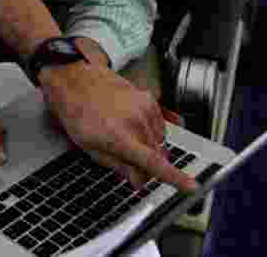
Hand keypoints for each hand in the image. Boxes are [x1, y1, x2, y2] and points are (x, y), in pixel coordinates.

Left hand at [39, 61, 197, 192]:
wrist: (75, 79)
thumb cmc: (77, 112)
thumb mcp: (90, 148)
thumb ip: (118, 166)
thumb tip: (138, 182)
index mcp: (120, 137)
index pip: (154, 163)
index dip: (175, 178)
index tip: (191, 186)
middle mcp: (137, 122)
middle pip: (156, 155)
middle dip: (145, 165)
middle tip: (128, 164)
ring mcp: (144, 108)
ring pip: (159, 140)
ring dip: (148, 146)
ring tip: (124, 137)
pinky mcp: (148, 98)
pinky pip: (159, 124)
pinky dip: (149, 131)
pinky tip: (132, 127)